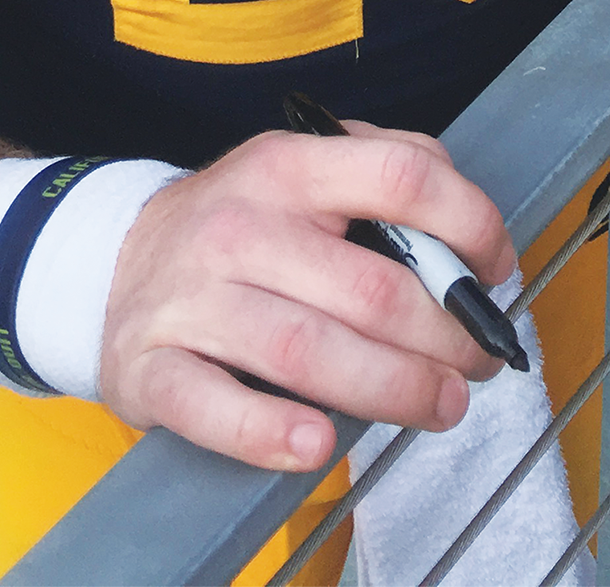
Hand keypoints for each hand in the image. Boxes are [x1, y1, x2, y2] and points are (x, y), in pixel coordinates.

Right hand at [99, 122, 513, 473]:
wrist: (113, 263)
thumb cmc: (240, 224)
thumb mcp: (304, 168)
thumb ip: (386, 171)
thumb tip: (468, 230)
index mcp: (289, 167)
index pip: (400, 175)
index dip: (470, 223)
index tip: (497, 269)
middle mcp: (241, 226)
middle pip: (369, 286)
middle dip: (445, 334)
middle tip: (478, 362)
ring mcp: (193, 299)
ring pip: (308, 351)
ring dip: (392, 388)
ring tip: (439, 406)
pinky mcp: (153, 369)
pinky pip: (216, 407)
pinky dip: (271, 433)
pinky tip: (319, 443)